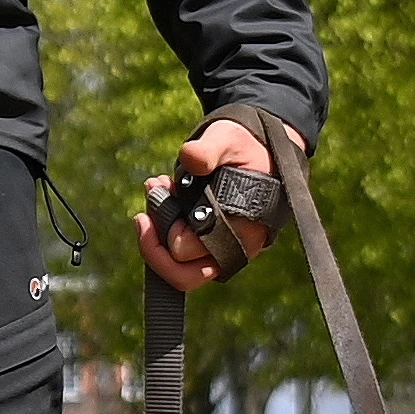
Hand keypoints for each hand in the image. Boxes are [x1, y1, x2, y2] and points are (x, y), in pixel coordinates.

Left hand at [133, 119, 303, 290]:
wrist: (265, 154)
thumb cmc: (247, 149)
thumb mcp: (229, 140)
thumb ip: (209, 150)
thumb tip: (189, 158)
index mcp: (241, 230)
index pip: (184, 249)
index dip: (164, 224)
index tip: (161, 186)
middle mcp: (235, 251)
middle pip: (181, 273)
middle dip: (155, 237)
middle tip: (150, 197)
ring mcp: (225, 257)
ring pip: (181, 274)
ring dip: (157, 241)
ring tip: (155, 195)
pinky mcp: (214, 254)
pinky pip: (183, 263)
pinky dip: (165, 238)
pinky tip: (163, 200)